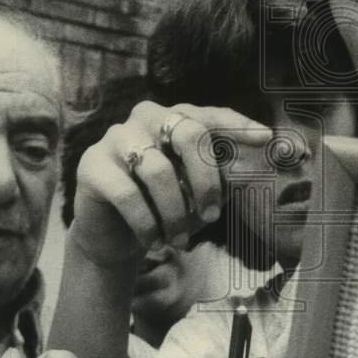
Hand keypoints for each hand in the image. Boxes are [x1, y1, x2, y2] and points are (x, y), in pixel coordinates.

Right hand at [71, 103, 271, 264]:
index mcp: (175, 118)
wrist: (115, 237)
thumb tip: (249, 173)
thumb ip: (222, 179)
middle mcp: (146, 118)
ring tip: (180, 240)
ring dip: (175, 211)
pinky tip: (153, 242)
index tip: (266, 138)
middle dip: (207, 180)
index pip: (210, 115)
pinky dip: (147, 223)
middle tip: (212, 217)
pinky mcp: (91, 165)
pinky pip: (128, 193)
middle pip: (189, 134)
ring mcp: (116, 138)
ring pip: (158, 169)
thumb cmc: (165, 207)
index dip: (238, 125)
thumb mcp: (198, 193)